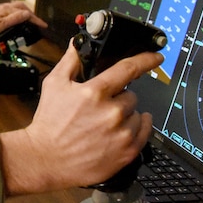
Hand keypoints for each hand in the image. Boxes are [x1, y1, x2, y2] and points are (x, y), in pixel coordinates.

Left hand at [0, 1, 46, 35]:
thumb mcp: (0, 25)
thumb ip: (14, 19)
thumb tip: (27, 15)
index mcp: (8, 10)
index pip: (26, 14)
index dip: (36, 20)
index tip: (43, 25)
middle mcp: (5, 7)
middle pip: (23, 8)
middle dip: (32, 14)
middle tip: (37, 23)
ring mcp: (0, 9)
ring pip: (17, 9)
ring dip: (25, 13)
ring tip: (29, 21)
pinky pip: (11, 11)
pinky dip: (17, 14)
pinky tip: (15, 20)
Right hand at [0, 45, 160, 194]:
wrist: (46, 158)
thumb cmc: (49, 123)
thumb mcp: (54, 85)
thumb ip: (70, 62)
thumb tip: (78, 44)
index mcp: (95, 92)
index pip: (128, 69)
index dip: (146, 60)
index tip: (156, 57)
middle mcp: (112, 112)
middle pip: (131, 95)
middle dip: (118, 98)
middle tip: (101, 108)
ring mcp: (121, 133)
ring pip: (138, 113)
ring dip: (126, 115)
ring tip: (105, 124)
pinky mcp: (127, 152)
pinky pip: (144, 131)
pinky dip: (137, 128)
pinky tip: (121, 130)